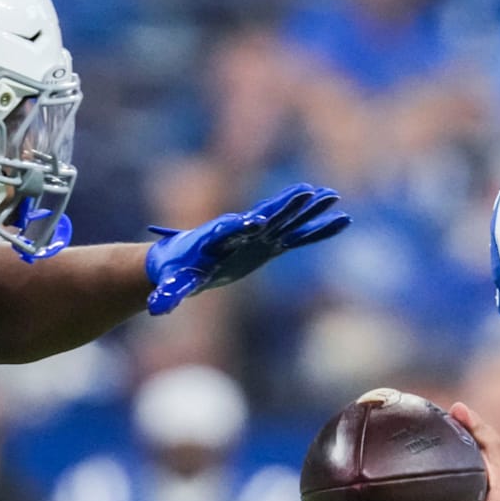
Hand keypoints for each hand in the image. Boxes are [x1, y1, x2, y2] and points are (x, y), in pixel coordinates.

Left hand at [144, 183, 350, 314]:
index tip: (254, 221)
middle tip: (306, 192)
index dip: (241, 226)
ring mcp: (262, 234)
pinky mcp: (273, 243)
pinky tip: (343, 219)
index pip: (230, 229)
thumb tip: (156, 308)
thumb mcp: (173, 283)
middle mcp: (243, 230)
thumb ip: (168, 293)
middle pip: (267, 214)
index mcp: (217, 236)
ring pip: (290, 219)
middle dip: (286, 205)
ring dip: (311, 209)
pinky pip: (301, 235)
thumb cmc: (178, 270)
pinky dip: (320, 229)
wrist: (188, 260)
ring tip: (333, 195)